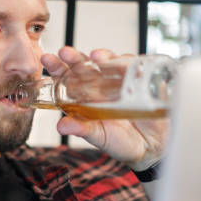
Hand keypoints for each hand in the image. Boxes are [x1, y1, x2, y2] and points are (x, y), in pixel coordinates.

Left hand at [40, 46, 169, 170]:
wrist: (152, 148)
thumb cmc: (122, 143)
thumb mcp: (100, 138)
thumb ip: (82, 130)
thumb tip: (61, 126)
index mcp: (86, 99)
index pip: (68, 79)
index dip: (58, 68)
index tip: (47, 59)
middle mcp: (101, 87)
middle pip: (86, 66)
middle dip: (76, 57)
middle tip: (66, 52)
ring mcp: (120, 82)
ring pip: (110, 62)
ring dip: (103, 56)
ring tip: (97, 57)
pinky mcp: (140, 81)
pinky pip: (135, 67)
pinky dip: (130, 62)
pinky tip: (124, 62)